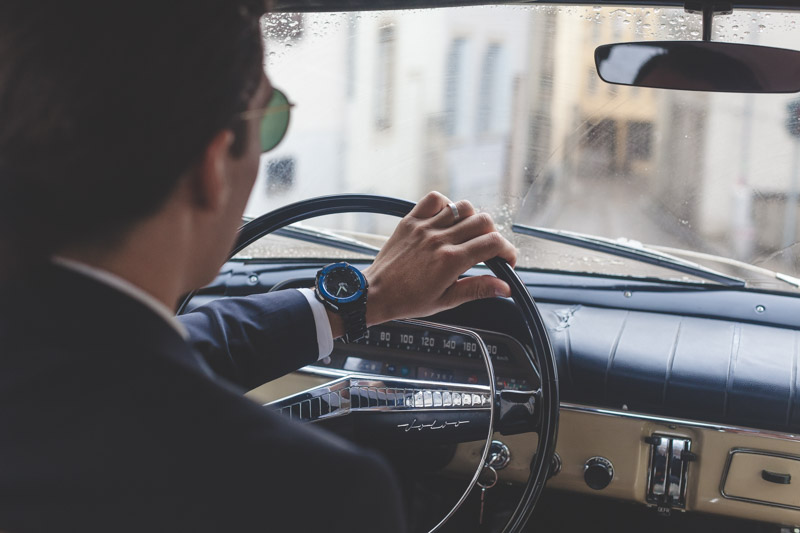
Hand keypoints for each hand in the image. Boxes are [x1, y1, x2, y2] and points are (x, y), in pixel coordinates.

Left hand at [362, 191, 516, 325]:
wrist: (375, 293)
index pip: (493, 243)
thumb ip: (477, 289)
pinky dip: (446, 205)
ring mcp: (425, 227)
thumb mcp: (446, 300)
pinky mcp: (411, 220)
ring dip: (472, 220)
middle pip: (483, 222)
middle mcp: (439, 239)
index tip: (505, 259)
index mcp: (451, 261)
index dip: (507, 250)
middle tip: (486, 250)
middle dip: (492, 236)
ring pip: (463, 207)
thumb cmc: (408, 300)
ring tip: (466, 235)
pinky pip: (435, 199)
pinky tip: (446, 220)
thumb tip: (504, 286)